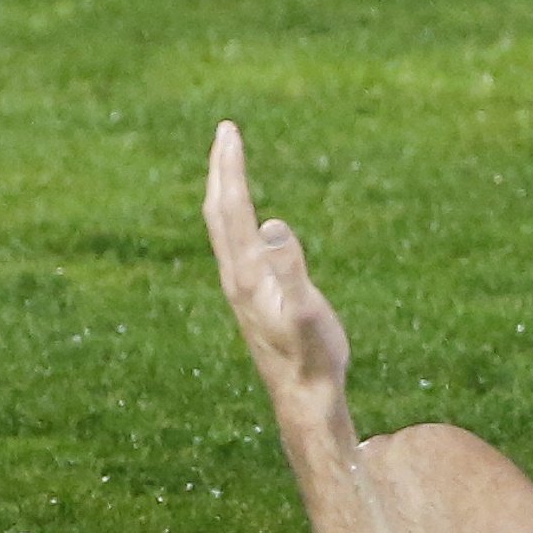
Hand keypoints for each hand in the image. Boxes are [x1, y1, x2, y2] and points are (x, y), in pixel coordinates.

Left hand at [201, 122, 351, 415]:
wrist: (303, 400)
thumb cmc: (312, 359)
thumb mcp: (307, 314)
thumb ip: (292, 270)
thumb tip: (273, 225)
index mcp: (248, 274)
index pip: (233, 207)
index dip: (230, 167)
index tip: (228, 131)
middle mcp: (237, 277)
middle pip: (220, 211)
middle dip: (221, 168)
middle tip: (226, 131)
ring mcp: (241, 288)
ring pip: (223, 228)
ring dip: (225, 190)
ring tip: (228, 164)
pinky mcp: (252, 298)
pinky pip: (236, 244)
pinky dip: (235, 217)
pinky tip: (247, 221)